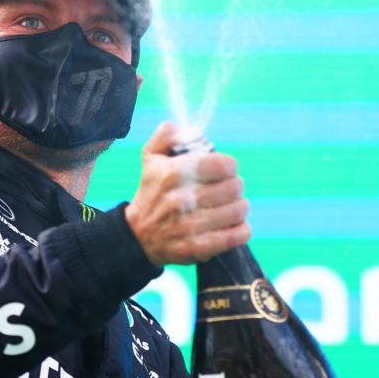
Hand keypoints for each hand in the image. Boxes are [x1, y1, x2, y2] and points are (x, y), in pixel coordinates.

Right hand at [125, 122, 250, 265]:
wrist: (137, 235)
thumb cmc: (151, 192)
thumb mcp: (150, 158)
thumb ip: (167, 135)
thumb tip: (189, 129)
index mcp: (173, 174)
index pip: (223, 165)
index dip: (229, 165)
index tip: (223, 170)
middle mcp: (182, 200)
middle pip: (235, 187)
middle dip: (235, 186)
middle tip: (227, 189)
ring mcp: (190, 225)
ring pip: (239, 210)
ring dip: (239, 207)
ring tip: (229, 207)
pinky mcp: (198, 247)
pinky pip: (238, 234)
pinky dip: (241, 229)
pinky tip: (231, 224)